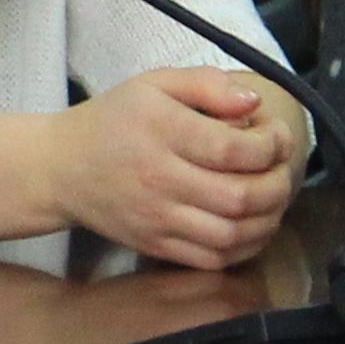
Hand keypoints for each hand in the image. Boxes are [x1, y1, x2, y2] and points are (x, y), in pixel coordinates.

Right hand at [46, 67, 297, 269]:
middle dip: (278, 183)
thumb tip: (254, 103)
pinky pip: (213, 259)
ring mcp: (158, 220)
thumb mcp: (154, 83)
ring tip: (275, 195)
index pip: (232, 149)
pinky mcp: (156, 247)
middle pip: (240, 197)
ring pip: (232, 234)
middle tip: (283, 166)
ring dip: (269, 218)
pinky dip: (245, 248)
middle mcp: (160, 181)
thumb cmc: (112, 120)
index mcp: (162, 132)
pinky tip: (254, 225)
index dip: (270, 144)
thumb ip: (206, 84)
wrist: (61, 169)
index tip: (276, 134)